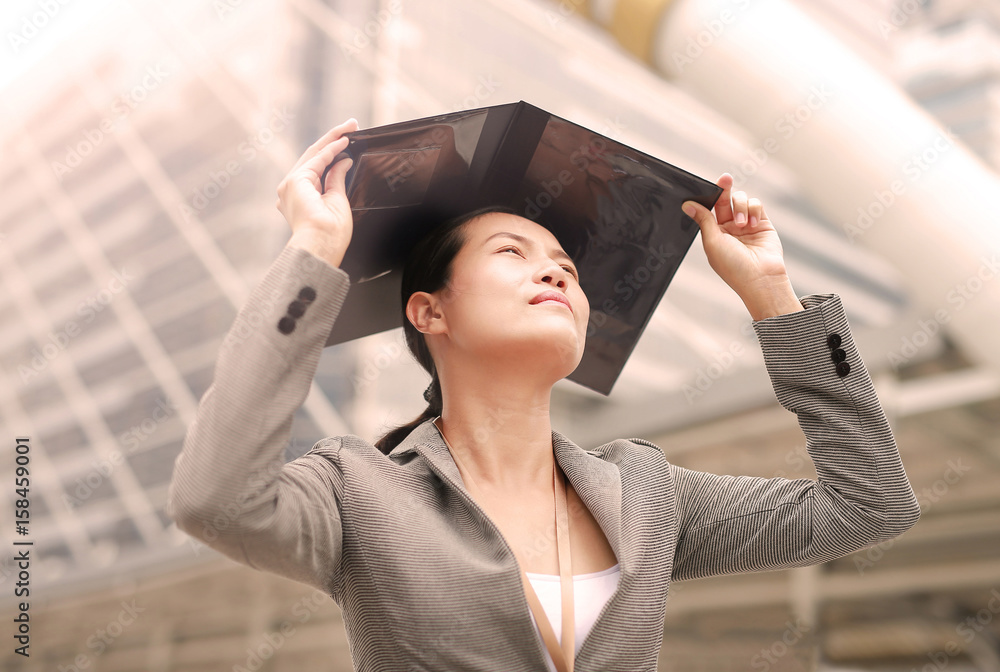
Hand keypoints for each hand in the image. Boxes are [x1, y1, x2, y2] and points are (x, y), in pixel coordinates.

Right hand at [277, 117, 358, 267]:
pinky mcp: (295, 181)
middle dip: (333, 139)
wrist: (322, 246)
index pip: (316, 167)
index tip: (349, 142)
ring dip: (333, 138)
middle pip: (313, 156)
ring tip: (350, 127)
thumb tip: (343, 161)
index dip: (332, 152)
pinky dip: (332, 148)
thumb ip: (336, 179)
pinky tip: (344, 141)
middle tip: (352, 125)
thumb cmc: (330, 235)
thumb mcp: (337, 200)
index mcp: (299, 197)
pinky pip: (317, 159)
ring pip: (314, 153)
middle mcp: (290, 190)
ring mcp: (290, 185)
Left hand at [682, 174, 802, 319]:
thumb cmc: (733, 266)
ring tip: (742, 225)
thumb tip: (687, 204)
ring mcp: (747, 224)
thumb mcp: (712, 242)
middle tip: (725, 179)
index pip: (709, 208)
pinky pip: (757, 205)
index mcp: (714, 233)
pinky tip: (752, 224)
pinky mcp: (763, 222)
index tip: (709, 184)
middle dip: (724, 189)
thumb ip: (703, 220)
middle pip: (724, 200)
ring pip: (741, 199)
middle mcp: (729, 227)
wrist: (760, 278)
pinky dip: (754, 209)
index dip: (709, 195)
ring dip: (741, 207)